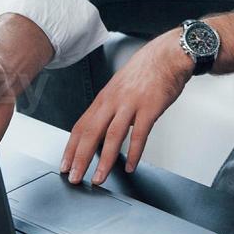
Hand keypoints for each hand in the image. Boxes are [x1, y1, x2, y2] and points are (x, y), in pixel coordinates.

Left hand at [61, 30, 191, 184]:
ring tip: (99, 178)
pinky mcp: (150, 108)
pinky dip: (135, 153)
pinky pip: (140, 134)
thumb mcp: (120, 85)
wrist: (168, 54)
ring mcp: (131, 104)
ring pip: (112, 136)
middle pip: (91, 133)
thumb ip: (110, 106)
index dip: (71, 147)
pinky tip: (132, 165)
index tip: (66, 164)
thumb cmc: (146, 70)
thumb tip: (101, 126)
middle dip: (80, 158)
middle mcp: (113, 101)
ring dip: (104, 160)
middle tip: (74, 177)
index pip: (81, 126)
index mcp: (104, 97)